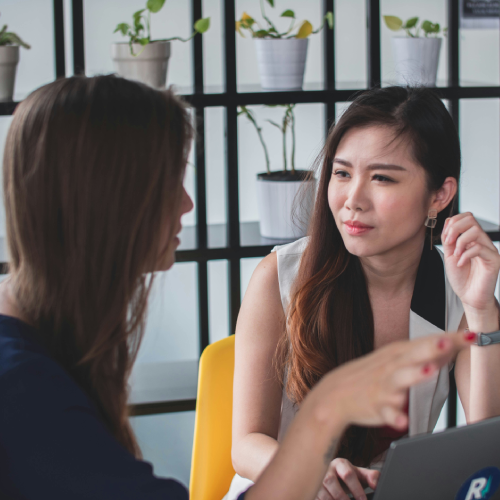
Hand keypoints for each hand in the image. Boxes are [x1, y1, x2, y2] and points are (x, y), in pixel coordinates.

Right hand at [316, 332, 474, 431]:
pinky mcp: (376, 406)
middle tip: (448, 342)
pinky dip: (393, 417)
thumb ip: (422, 354)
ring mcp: (383, 386)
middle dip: (431, 348)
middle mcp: (391, 366)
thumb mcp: (393, 358)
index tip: (472, 336)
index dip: (450, 340)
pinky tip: (402, 420)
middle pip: (413, 354)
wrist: (336, 393)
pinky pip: (386, 413)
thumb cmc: (369, 375)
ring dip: (414, 375)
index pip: (427, 343)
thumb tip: (452, 346)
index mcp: (397, 353)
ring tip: (429, 371)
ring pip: (400, 380)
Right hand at [316, 459, 378, 499]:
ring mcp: (317, 479)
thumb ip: (372, 477)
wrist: (333, 475)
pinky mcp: (313, 489)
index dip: (356, 489)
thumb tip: (377, 485)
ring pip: (322, 492)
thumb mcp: (360, 474)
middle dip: (342, 497)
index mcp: (340, 464)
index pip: (348, 474)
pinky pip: (316, 497)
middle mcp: (327, 469)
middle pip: (331, 481)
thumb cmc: (348, 475)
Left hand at [441, 213, 499, 311]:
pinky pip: (480, 248)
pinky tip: (460, 263)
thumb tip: (449, 222)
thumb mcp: (450, 255)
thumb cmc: (461, 277)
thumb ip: (449, 239)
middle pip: (471, 219)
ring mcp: (489, 249)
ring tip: (456, 255)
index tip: (446, 238)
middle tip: (449, 243)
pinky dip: (466, 254)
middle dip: (455, 229)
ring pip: (476, 231)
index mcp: (471, 238)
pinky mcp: (494, 260)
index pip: (466, 217)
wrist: (469, 296)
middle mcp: (482, 241)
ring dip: (460, 242)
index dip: (453, 223)